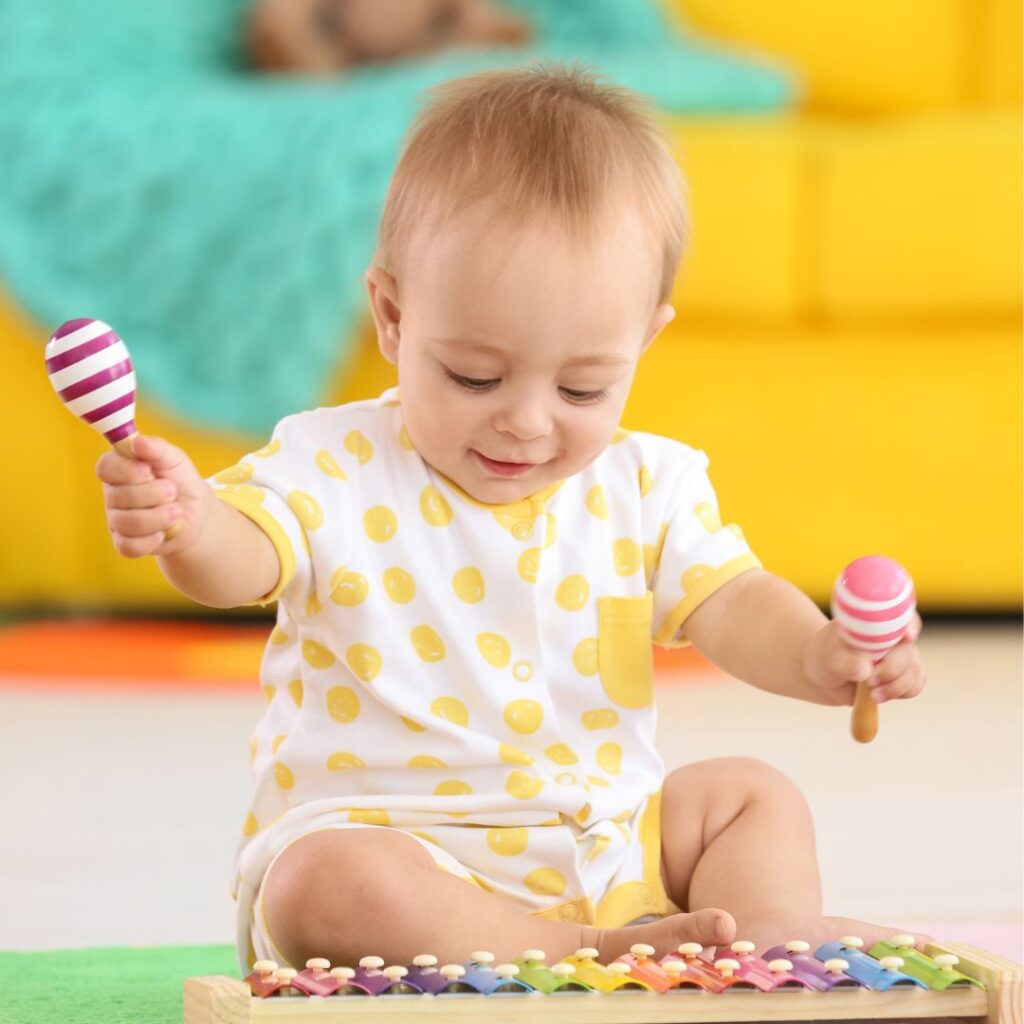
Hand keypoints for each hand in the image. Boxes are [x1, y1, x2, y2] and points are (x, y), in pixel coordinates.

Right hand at [95, 434, 212, 557]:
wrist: (197, 513)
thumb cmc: (181, 480)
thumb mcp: (175, 459)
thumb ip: (157, 448)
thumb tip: (137, 441)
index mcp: (119, 469)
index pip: (105, 468)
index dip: (125, 471)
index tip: (147, 470)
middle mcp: (113, 494)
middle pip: (118, 497)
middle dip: (153, 494)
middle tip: (173, 490)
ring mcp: (116, 520)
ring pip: (126, 522)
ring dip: (158, 517)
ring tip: (177, 511)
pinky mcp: (125, 543)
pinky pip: (129, 546)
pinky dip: (153, 539)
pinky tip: (165, 531)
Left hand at [801, 616, 926, 706]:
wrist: (825, 676)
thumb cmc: (826, 657)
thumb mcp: (830, 656)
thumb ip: (846, 661)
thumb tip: (864, 669)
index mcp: (875, 622)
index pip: (902, 616)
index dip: (911, 625)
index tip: (907, 636)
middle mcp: (892, 636)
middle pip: (908, 651)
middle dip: (891, 670)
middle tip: (869, 680)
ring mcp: (900, 656)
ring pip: (914, 671)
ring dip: (895, 686)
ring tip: (871, 692)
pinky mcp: (903, 675)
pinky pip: (915, 685)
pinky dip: (900, 693)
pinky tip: (878, 695)